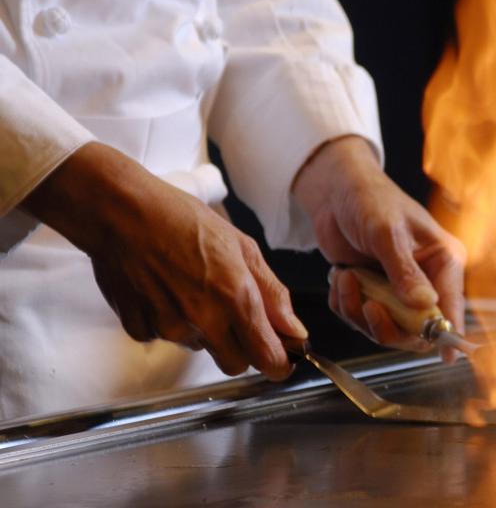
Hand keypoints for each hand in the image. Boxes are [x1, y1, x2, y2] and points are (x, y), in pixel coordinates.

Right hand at [22, 142, 306, 380]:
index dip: (279, 362)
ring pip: (200, 348)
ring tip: (192, 288)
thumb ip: (272, 293)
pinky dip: (170, 322)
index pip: (267, 357)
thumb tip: (294, 330)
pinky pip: (165, 339)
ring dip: (204, 330)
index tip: (282, 357)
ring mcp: (168, 327)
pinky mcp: (139, 329)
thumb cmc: (180, 219)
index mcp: (234, 296)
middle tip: (237, 317)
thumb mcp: (242, 246)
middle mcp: (202, 319)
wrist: (119, 212)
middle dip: (243, 349)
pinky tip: (165, 291)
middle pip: (235, 364)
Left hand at [293, 136, 465, 360]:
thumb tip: (425, 306)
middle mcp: (426, 280)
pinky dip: (345, 305)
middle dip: (388, 323)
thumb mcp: (386, 232)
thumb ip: (404, 271)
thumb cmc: (369, 199)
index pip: (452, 306)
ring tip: (346, 279)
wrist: (335, 192)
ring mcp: (398, 290)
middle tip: (368, 305)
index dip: (449, 334)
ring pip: (385, 328)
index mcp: (444, 261)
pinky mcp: (373, 294)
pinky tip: (341, 278)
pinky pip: (360, 319)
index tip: (446, 357)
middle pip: (417, 329)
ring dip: (359, 311)